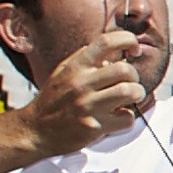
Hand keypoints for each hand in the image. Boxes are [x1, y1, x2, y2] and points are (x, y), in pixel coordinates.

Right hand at [15, 26, 160, 155]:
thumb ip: (84, 60)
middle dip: (135, 76)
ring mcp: (87, 105)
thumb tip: (110, 52)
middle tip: (131, 83)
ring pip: (129, 92)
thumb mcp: (62, 73)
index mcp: (75, 67)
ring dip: (137, 95)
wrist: (35, 131)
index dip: (128, 40)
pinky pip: (126, 118)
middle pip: (125, 70)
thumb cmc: (52, 101)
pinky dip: (127, 118)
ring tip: (130, 98)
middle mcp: (81, 83)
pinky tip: (118, 117)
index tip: (135, 49)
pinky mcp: (94, 127)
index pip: (106, 42)